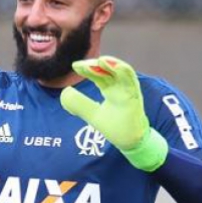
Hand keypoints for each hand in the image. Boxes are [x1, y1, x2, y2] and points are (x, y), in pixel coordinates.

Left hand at [60, 55, 167, 171]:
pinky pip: (133, 83)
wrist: (132, 142)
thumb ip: (80, 104)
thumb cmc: (116, 126)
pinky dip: (126, 73)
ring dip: (113, 64)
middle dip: (96, 65)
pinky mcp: (137, 99)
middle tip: (82, 65)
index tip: (75, 66)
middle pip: (109, 71)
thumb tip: (64, 93)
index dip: (88, 69)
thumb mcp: (93, 114)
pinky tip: (117, 67)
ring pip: (123, 73)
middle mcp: (121, 88)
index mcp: (111, 89)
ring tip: (101, 60)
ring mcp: (130, 92)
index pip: (98, 75)